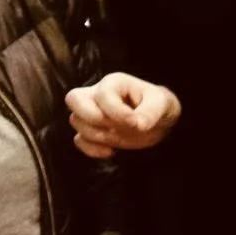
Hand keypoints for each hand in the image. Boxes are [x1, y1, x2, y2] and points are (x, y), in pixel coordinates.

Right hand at [65, 73, 181, 157]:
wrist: (160, 122)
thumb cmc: (159, 106)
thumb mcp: (162, 105)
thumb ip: (150, 112)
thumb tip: (138, 124)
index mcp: (114, 83)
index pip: (102, 95)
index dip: (116, 112)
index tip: (135, 124)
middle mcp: (97, 94)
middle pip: (73, 99)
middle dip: (93, 118)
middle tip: (115, 128)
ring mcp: (93, 113)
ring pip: (75, 120)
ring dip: (95, 135)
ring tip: (118, 138)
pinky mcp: (94, 131)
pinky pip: (78, 139)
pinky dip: (90, 149)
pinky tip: (111, 151)